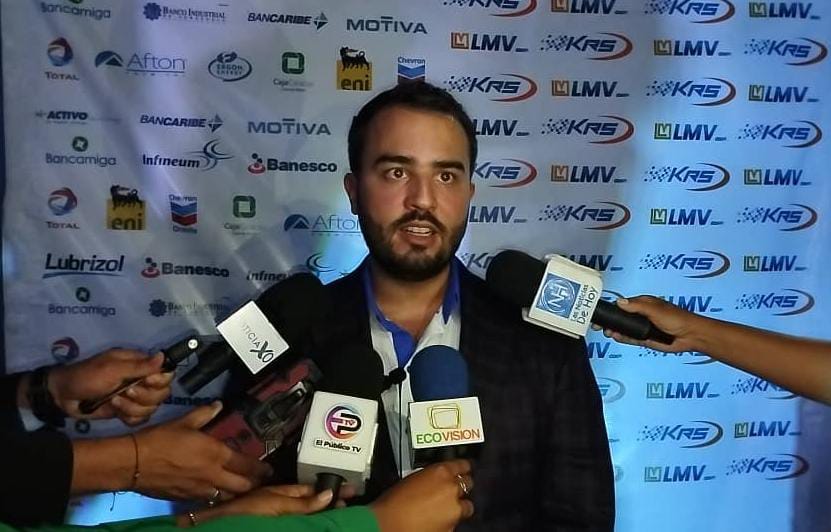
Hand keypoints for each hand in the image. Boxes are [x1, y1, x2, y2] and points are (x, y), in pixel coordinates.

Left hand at [49, 349, 172, 424]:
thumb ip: (139, 366)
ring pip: (152, 408)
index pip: (166, 373)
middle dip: (144, 397)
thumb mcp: (112, 369)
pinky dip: (129, 417)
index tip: (145, 382)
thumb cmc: (87, 377)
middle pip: (162, 393)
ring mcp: (135, 398)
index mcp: (139, 365)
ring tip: (114, 401)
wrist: (64, 396)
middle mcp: (141, 381)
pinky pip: (140, 419)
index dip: (159, 381)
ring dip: (132, 407)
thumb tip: (163, 356)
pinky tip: (115, 412)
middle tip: (125, 392)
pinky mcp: (127, 412)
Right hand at [133, 402, 271, 500]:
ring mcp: (200, 490)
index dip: (260, 468)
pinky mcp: (186, 498)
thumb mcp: (184, 422)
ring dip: (235, 493)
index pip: (246, 465)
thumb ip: (205, 414)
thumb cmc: (160, 440)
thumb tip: (218, 405)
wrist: (134, 463)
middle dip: (253, 484)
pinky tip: (214, 491)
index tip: (268, 468)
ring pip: (227, 497)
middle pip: (242, 486)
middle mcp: (212, 475)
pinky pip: (208, 500)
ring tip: (240, 487)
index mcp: (216, 455)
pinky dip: (215, 497)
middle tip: (258, 479)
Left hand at [182, 485, 350, 525]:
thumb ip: (302, 503)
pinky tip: (322, 525)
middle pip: (313, 503)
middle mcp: (283, 505)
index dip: (331, 490)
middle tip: (354, 501)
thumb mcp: (275, 505)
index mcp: (282, 494)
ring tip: (345, 513)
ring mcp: (279, 518)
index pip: (312, 490)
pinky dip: (312, 523)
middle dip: (332, 501)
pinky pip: (299, 524)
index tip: (351, 490)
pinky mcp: (278, 526)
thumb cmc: (244, 513)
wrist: (219, 528)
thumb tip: (330, 493)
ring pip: (307, 515)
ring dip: (325, 514)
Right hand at [371, 459, 473, 531]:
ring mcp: (454, 509)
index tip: (464, 468)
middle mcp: (451, 489)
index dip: (463, 467)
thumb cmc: (393, 503)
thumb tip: (434, 480)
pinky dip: (450, 520)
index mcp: (441, 472)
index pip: (462, 465)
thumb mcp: (412, 479)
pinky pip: (457, 521)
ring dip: (459, 506)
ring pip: (467, 506)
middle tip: (452, 489)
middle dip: (461, 486)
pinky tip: (438, 520)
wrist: (389, 525)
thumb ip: (429, 477)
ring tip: (446, 508)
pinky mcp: (453, 527)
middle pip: (468, 484)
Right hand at [594, 296, 706, 352]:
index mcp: (643, 303)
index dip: (611, 308)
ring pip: (625, 329)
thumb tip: (619, 302)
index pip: (623, 304)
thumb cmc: (677, 318)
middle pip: (621, 317)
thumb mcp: (654, 310)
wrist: (690, 336)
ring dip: (616, 330)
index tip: (601, 313)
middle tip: (600, 326)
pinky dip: (623, 338)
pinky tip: (616, 337)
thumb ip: (636, 307)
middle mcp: (641, 315)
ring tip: (608, 333)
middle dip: (611, 321)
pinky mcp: (645, 338)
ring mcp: (643, 327)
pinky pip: (631, 338)